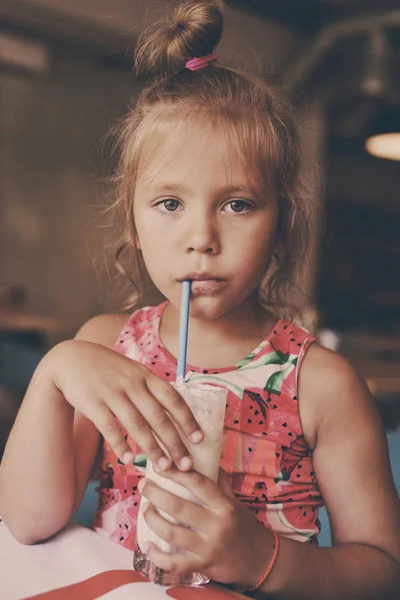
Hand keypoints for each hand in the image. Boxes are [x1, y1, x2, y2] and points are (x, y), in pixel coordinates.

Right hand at [43, 340, 202, 470]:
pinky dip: (120, 445)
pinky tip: (130, 460)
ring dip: (152, 449)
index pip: (173, 399)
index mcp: (146, 377)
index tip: (199, 439)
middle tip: (186, 465)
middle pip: (158, 416)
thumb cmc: (110, 369)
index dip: (187, 420)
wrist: (73, 358)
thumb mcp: (134, 371)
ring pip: (137, 425)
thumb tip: (177, 413)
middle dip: (174, 442)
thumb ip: (152, 389)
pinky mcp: (93, 403)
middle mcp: (133, 384)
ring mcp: (113, 393)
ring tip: (164, 468)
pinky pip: (109, 427)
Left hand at [139, 467, 273, 586]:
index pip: (197, 483)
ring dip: (153, 520)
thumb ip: (220, 482)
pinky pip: (174, 562)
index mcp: (224, 505)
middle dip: (155, 494)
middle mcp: (216, 524)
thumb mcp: (235, 501)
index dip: (176, 473)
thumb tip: (207, 458)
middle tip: (144, 486)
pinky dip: (157, 555)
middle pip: (178, 506)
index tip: (160, 465)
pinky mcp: (203, 566)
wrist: (262, 561)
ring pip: (172, 533)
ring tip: (146, 510)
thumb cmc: (246, 526)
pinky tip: (148, 546)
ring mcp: (208, 546)